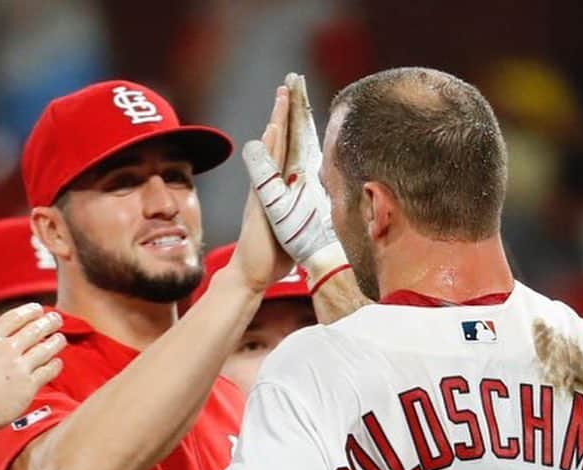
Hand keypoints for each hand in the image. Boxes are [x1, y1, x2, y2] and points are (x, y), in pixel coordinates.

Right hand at [0, 304, 66, 461]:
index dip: (29, 311)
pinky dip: (55, 365)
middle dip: (48, 322)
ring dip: (55, 342)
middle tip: (56, 319)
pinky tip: (57, 363)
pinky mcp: (28, 388)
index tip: (37, 309)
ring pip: (45, 349)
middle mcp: (6, 350)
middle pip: (34, 330)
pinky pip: (47, 372)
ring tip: (61, 338)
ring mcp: (19, 368)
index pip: (14, 318)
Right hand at [227, 84, 294, 292]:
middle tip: (289, 82)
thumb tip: (328, 207)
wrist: (254, 274)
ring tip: (281, 95)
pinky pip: (265, 169)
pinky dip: (269, 149)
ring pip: (272, 149)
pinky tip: (271, 130)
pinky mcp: (259, 201)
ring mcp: (263, 191)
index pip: (293, 150)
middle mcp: (272, 185)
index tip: (301, 101)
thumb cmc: (276, 256)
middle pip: (281, 141)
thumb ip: (309, 213)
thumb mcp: (300, 229)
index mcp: (284, 189)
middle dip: (285, 111)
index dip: (297, 126)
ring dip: (277, 121)